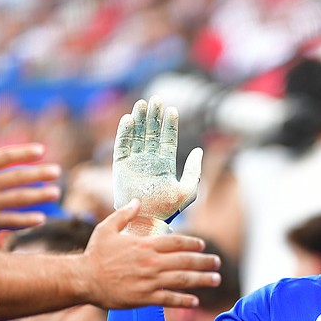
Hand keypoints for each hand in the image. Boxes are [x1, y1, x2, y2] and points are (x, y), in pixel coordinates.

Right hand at [0, 110, 60, 236]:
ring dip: (39, 196)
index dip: (23, 152)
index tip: (41, 150)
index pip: (3, 156)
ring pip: (17, 199)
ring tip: (55, 193)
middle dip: (38, 174)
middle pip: (16, 177)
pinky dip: (26, 221)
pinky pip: (10, 221)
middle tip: (57, 172)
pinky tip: (42, 218)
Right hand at [80, 199, 220, 308]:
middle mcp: (151, 262)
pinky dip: (184, 300)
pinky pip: (169, 299)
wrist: (83, 279)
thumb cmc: (95, 254)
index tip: (203, 246)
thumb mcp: (107, 229)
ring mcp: (149, 281)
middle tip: (218, 263)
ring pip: (182, 279)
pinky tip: (195, 301)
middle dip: (204, 261)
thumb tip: (136, 201)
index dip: (192, 244)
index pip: (176, 242)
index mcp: (145, 245)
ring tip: (215, 279)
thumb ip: (124, 214)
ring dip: (202, 279)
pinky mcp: (144, 298)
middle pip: (185, 261)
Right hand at [112, 96, 201, 235]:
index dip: (169, 124)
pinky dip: (124, 132)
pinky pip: (122, 146)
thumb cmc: (169, 209)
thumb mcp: (187, 190)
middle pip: (151, 133)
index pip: (167, 139)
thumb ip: (194, 170)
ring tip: (143, 103)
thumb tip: (199, 150)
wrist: (147, 220)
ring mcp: (135, 162)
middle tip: (156, 99)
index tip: (172, 110)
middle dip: (154, 116)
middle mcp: (149, 160)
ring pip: (137, 135)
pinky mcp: (121, 166)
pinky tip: (129, 119)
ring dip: (139, 119)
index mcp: (165, 164)